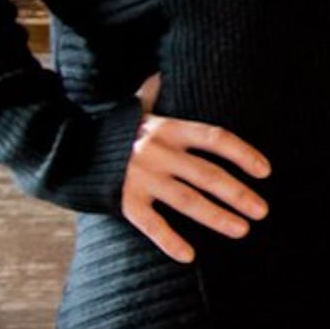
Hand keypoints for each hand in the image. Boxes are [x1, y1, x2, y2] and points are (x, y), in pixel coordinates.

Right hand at [117, 74, 269, 266]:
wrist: (64, 151)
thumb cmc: (110, 132)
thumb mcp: (134, 108)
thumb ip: (152, 94)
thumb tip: (159, 72)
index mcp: (168, 128)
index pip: (216, 138)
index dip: (244, 153)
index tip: (265, 171)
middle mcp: (158, 152)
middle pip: (208, 174)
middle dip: (238, 193)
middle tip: (262, 211)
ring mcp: (141, 177)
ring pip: (187, 201)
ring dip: (217, 217)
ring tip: (242, 230)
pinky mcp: (123, 200)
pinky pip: (151, 224)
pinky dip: (169, 241)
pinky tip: (189, 256)